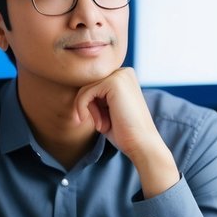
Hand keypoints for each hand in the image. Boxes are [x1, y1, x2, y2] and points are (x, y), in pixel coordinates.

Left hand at [73, 68, 179, 197]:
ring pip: (85, 88)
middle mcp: (123, 72)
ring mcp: (120, 75)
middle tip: (102, 125)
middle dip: (89, 107)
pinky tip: (99, 124)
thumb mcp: (106, 110)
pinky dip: (84, 109)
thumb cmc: (124, 132)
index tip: (100, 123)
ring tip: (103, 125)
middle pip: (88, 85)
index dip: (91, 105)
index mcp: (123, 77)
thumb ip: (95, 97)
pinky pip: (85, 92)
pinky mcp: (114, 82)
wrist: (141, 144)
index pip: (94, 85)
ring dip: (89, 110)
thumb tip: (75, 89)